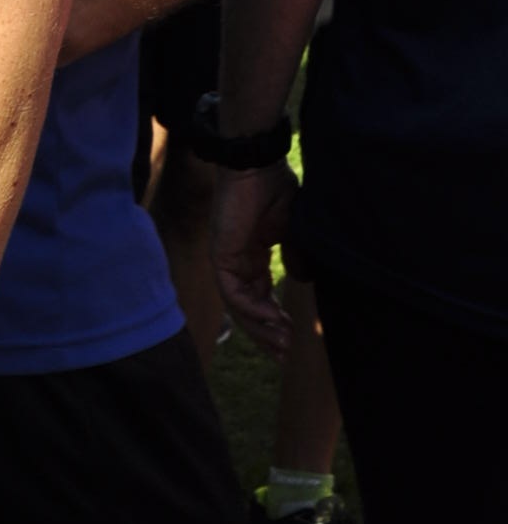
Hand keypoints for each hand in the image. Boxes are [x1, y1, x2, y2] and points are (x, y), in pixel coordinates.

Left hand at [212, 159, 294, 356]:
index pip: (261, 297)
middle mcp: (238, 263)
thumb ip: (297, 257)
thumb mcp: (294, 232)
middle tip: (285, 355)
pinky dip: (252, 309)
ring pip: (240, 306)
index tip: (294, 338)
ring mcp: (227, 261)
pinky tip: (272, 321)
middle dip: (267, 333)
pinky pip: (234, 293)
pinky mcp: (221, 257)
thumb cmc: (276, 192)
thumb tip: (303, 280)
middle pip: (249, 309)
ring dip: (261, 327)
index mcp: (253, 257)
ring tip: (282, 345)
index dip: (275, 320)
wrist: (258, 168)